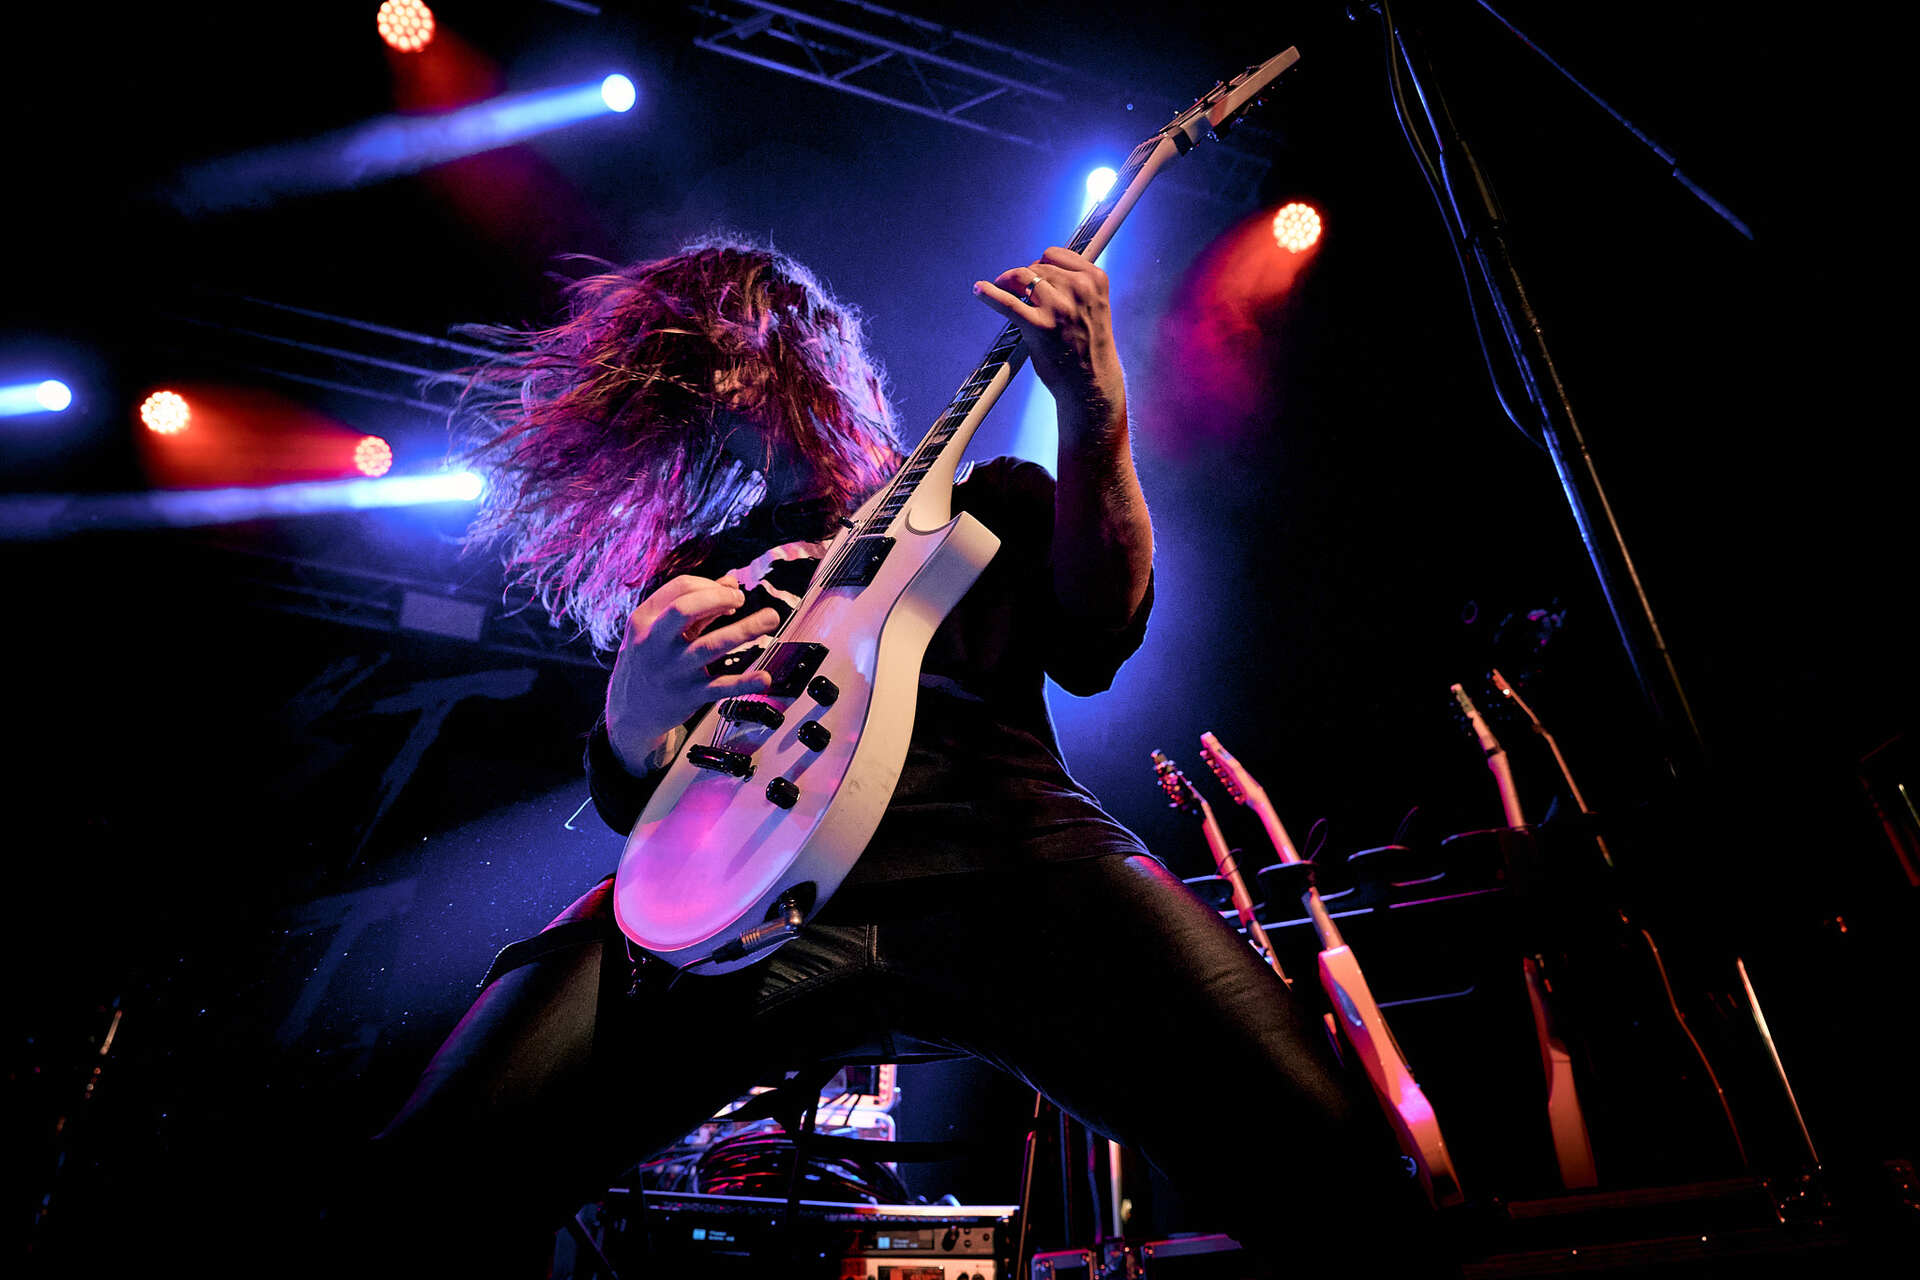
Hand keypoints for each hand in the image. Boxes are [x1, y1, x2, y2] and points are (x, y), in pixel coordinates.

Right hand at [604, 574, 778, 772]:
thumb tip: (731, 583)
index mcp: (645, 620)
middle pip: (686, 609)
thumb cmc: (650, 660)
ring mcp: (673, 670)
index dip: (712, 585)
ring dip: (744, 629)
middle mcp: (655, 643)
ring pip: (710, 646)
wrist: (631, 711)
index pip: (681, 588)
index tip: (730, 592)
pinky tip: (765, 677)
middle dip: (719, 598)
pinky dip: (745, 682)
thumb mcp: (658, 630)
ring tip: (771, 618)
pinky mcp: (689, 696)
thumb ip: (695, 606)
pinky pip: (720, 687)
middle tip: (741, 599)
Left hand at [974, 246, 1125, 436]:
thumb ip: (1074, 284)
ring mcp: (1059, 308)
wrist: (1092, 384)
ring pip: (1022, 277)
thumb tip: (1039, 268)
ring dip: (1008, 282)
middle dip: (1024, 277)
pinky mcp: (1040, 326)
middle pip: (1037, 265)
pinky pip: (1007, 302)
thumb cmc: (1089, 347)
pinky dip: (990, 294)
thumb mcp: (1093, 306)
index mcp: (1094, 280)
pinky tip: (979, 290)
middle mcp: (1079, 289)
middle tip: (1016, 291)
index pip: (1056, 255)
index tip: (1032, 274)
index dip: (1040, 264)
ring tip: (1001, 289)